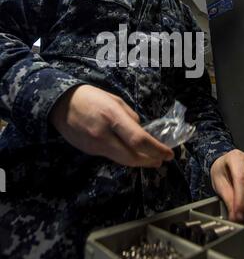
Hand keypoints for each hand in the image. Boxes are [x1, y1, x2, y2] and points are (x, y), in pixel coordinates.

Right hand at [49, 85, 173, 167]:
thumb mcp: (115, 100)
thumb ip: (130, 117)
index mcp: (113, 117)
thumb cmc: (90, 97)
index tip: (169, 154)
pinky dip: (124, 156)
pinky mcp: (89, 151)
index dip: (156, 149)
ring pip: (122, 160)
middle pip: (132, 157)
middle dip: (150, 160)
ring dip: (138, 161)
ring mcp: (95, 146)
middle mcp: (104, 134)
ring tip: (151, 160)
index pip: (139, 140)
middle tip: (161, 160)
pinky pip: (111, 156)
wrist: (60, 104)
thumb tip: (141, 131)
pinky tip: (131, 153)